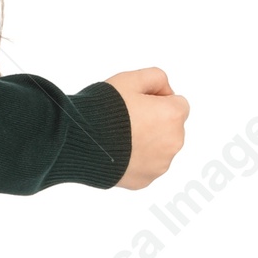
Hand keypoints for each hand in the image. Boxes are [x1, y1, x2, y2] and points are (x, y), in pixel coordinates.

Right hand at [107, 66, 188, 188]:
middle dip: (155, 123)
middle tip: (126, 120)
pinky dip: (135, 160)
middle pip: (170, 128)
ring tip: (119, 138)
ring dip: (147, 143)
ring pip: (159, 149)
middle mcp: (173, 142)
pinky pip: (145, 166)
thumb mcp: (130, 78)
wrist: (79, 141)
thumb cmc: (103, 109)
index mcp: (173, 115)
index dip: (157, 100)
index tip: (137, 103)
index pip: (178, 104)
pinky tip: (117, 152)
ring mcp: (160, 164)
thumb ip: (156, 77)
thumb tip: (165, 91)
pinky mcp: (145, 180)